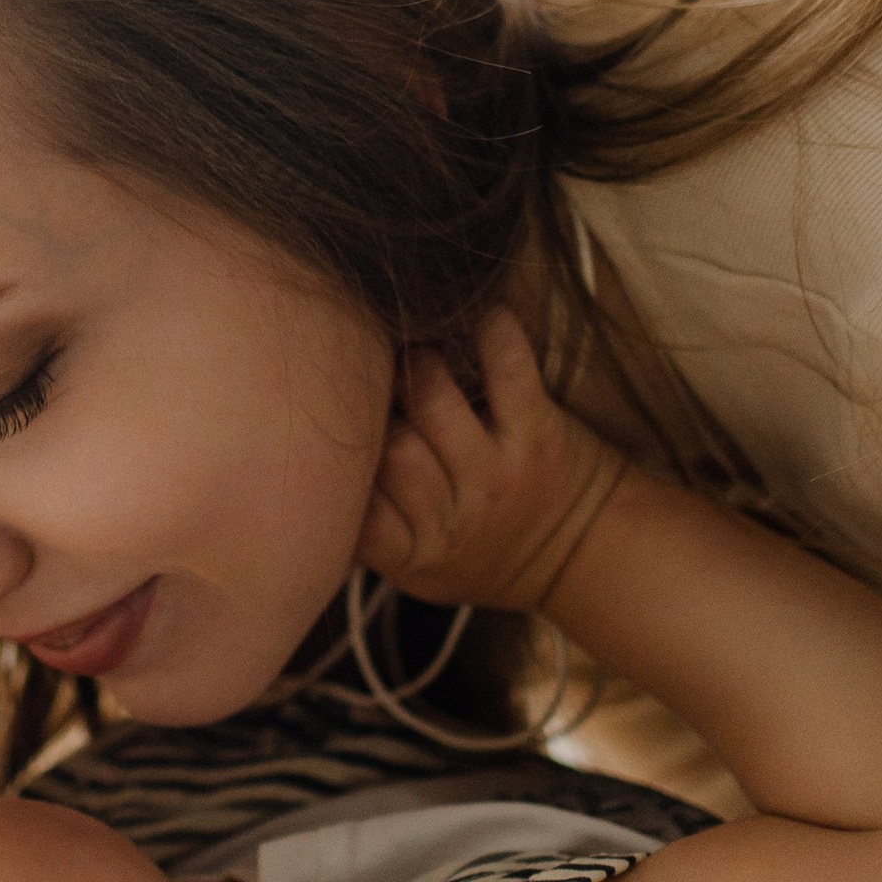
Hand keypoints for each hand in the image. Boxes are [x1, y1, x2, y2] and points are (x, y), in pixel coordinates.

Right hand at [357, 303, 625, 612]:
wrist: (582, 557)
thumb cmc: (478, 555)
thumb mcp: (413, 567)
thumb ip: (360, 530)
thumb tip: (299, 466)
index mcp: (414, 553)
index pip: (357, 512)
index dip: (339, 471)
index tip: (334, 441)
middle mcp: (458, 517)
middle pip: (392, 450)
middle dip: (373, 409)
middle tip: (369, 383)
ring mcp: (500, 472)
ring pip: (433, 401)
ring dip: (414, 364)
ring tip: (409, 354)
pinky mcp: (540, 433)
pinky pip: (509, 367)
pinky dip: (490, 330)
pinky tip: (473, 314)